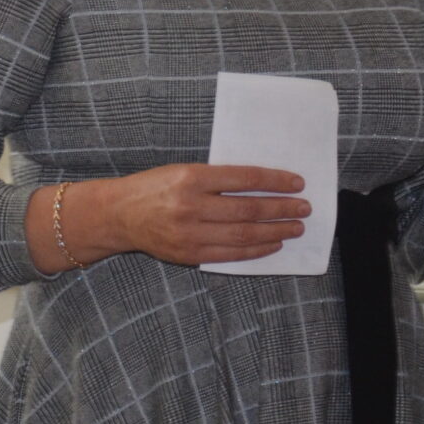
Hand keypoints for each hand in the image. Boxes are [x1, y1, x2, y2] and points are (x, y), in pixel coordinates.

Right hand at [38, 164, 309, 270]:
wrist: (118, 214)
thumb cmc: (154, 187)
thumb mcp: (182, 170)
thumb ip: (217, 178)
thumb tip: (262, 186)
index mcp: (191, 177)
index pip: (245, 178)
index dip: (275, 181)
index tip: (297, 182)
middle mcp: (191, 205)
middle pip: (249, 208)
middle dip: (282, 208)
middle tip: (304, 207)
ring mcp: (190, 233)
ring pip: (244, 233)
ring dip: (275, 231)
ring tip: (295, 227)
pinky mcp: (189, 254)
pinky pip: (231, 254)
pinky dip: (255, 249)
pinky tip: (272, 244)